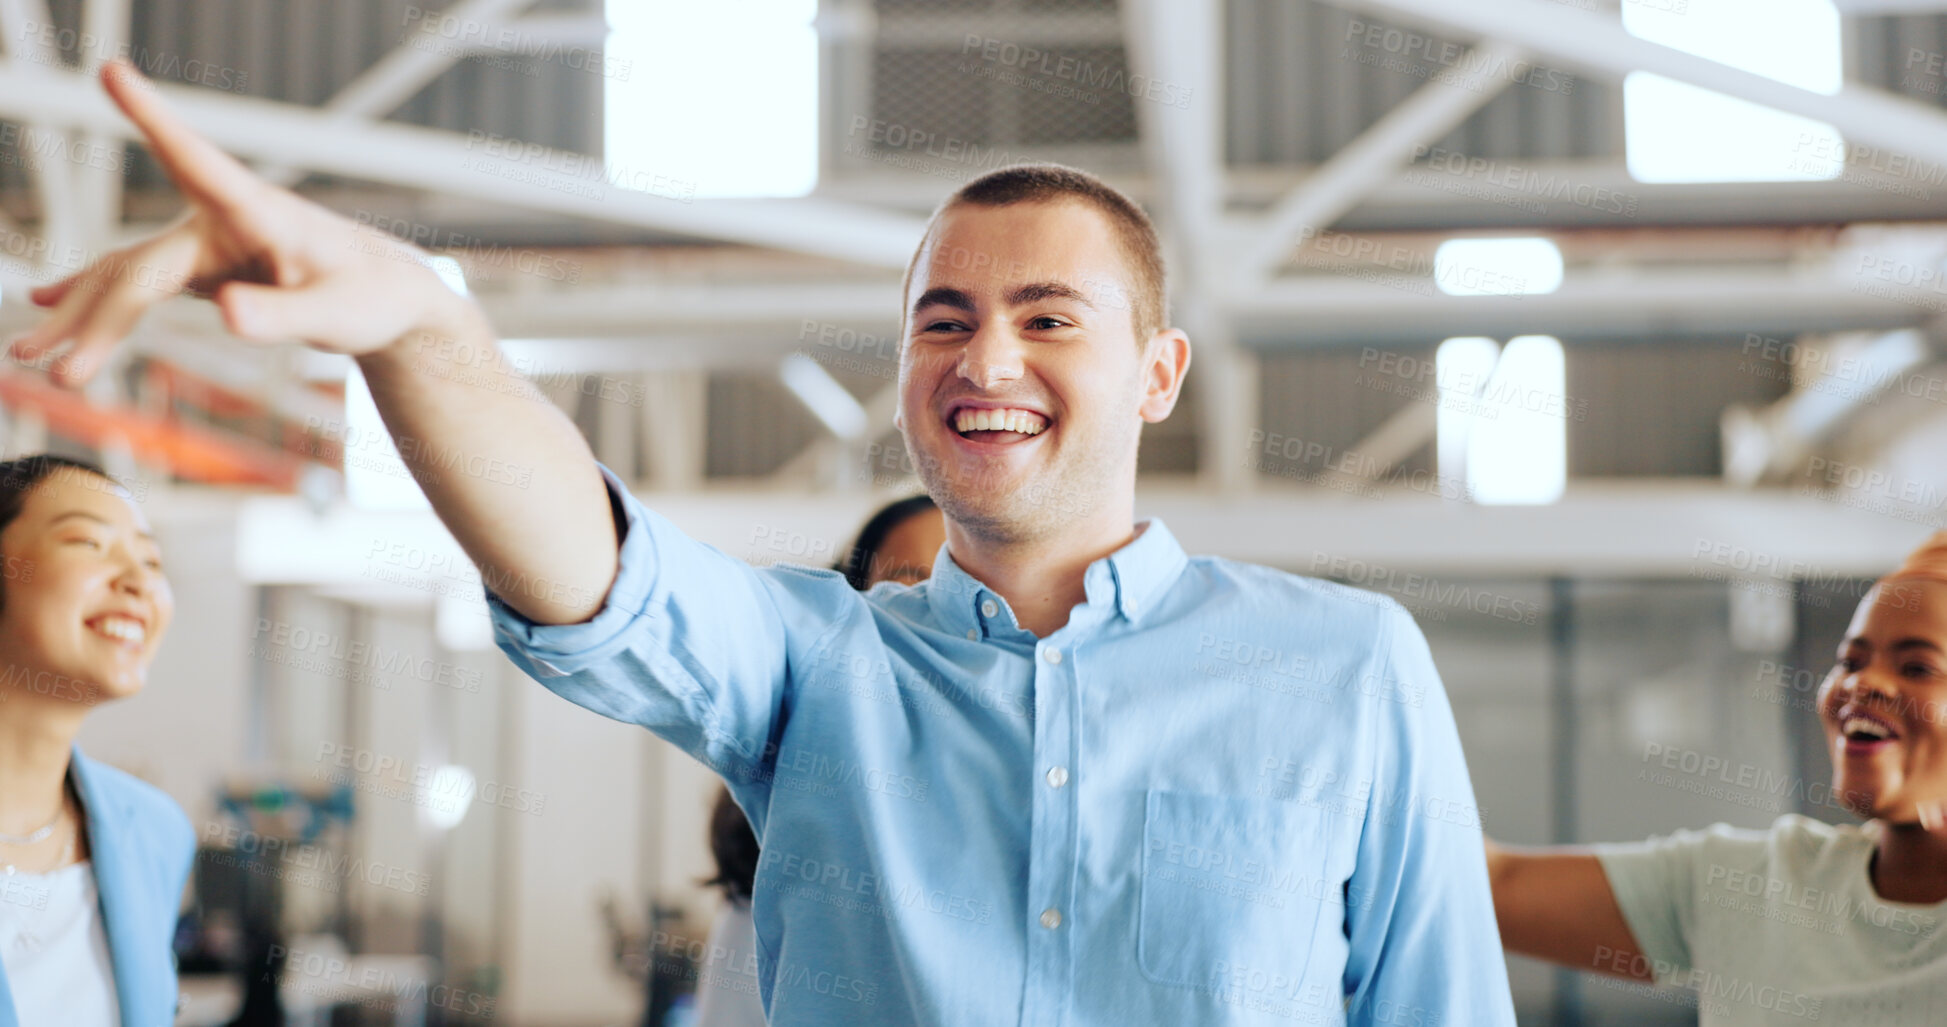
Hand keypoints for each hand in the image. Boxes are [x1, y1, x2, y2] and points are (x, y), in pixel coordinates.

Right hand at [13, 61, 468, 385]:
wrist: (385, 294)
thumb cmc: (371, 297)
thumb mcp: (338, 315)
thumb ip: (283, 315)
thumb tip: (226, 312)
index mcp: (256, 212)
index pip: (197, 161)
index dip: (153, 119)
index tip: (114, 72)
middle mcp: (218, 220)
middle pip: (140, 269)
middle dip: (96, 319)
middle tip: (54, 371)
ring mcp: (203, 244)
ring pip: (125, 277)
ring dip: (79, 318)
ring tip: (26, 356)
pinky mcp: (200, 267)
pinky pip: (135, 284)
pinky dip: (93, 302)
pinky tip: (47, 307)